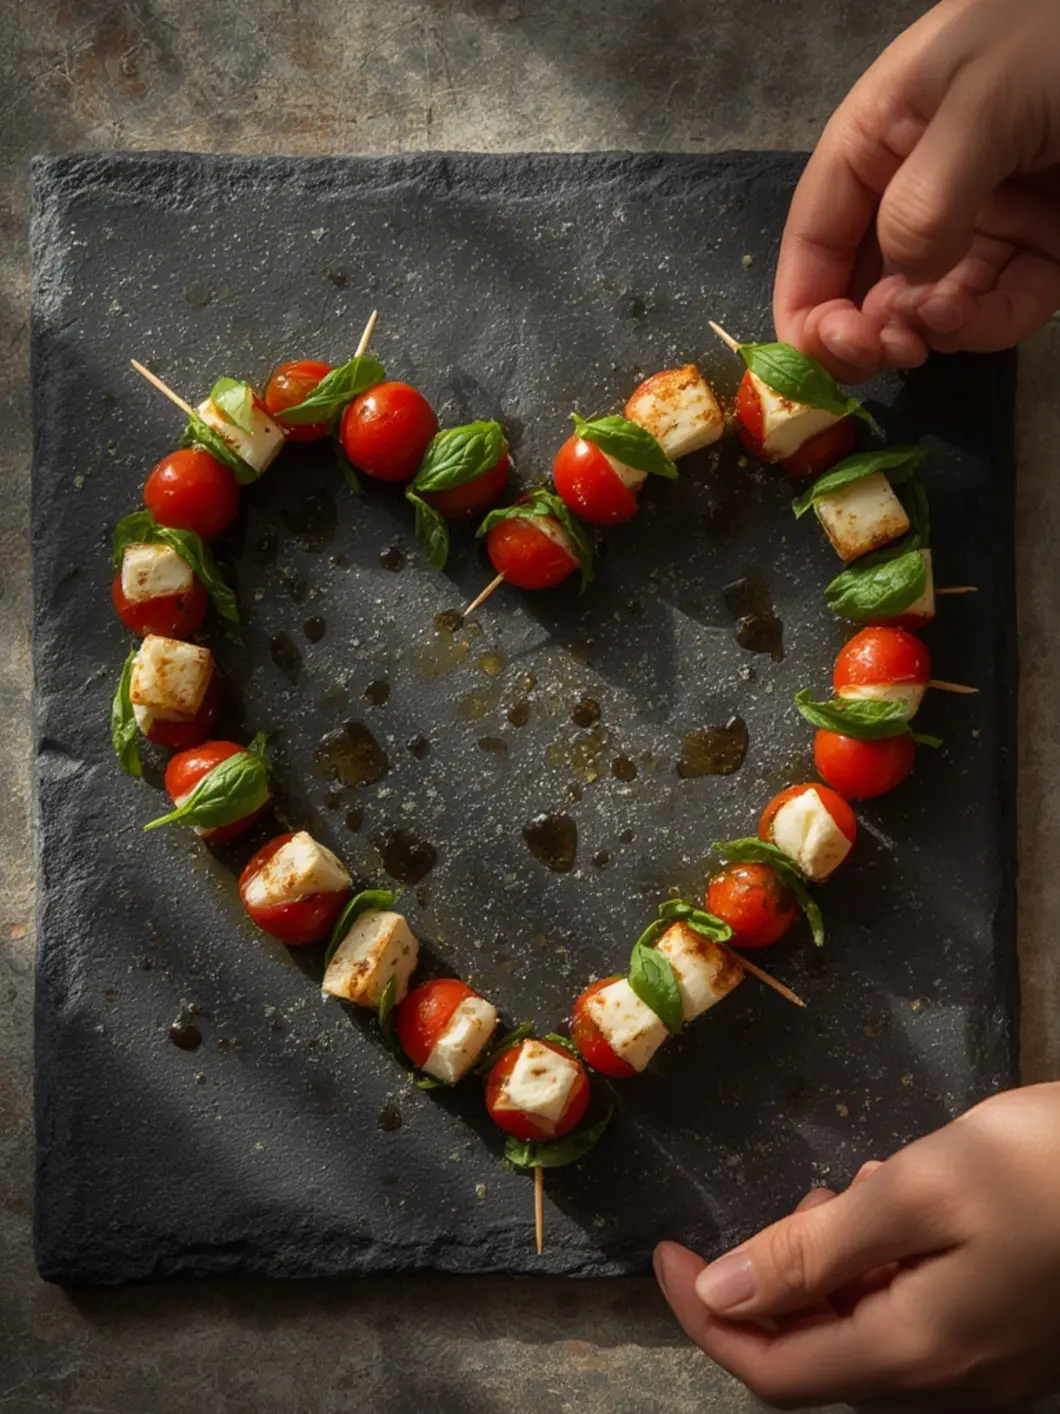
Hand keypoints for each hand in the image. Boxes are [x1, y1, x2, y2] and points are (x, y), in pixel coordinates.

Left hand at [654, 1083, 1059, 1409]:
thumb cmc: (1040, 1169)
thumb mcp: (917, 1189)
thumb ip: (813, 1250)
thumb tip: (719, 1293)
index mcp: (914, 1353)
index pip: (772, 1369)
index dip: (702, 1316)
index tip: (662, 1250)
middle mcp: (948, 1385)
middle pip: (816, 1358)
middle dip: (776, 1284)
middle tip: (805, 1197)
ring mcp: (987, 1372)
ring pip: (864, 1336)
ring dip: (832, 1271)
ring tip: (854, 1191)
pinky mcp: (1011, 1344)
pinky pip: (912, 1322)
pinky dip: (880, 1271)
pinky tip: (903, 1206)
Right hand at [773, 0, 1059, 381]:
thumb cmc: (1059, 29)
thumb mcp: (982, 101)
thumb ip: (927, 200)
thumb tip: (905, 290)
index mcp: (878, 139)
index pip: (815, 240)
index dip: (804, 307)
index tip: (817, 359)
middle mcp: (918, 186)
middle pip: (865, 287)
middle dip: (866, 331)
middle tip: (884, 350)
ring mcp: (980, 221)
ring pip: (931, 307)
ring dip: (929, 331)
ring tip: (944, 316)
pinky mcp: (1039, 245)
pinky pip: (998, 307)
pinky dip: (986, 326)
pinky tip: (978, 316)